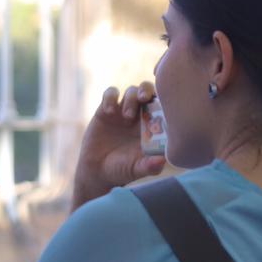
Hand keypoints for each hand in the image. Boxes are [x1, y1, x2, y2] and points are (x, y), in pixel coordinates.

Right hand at [72, 82, 166, 210]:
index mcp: (152, 126)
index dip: (164, 99)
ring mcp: (122, 111)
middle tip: (144, 98)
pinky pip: (110, 94)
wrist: (97, 171)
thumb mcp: (137, 170)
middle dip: (147, 90)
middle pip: (148, 91)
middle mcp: (139, 116)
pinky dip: (110, 97)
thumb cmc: (122, 171)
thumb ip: (150, 166)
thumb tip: (162, 161)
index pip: (162, 105)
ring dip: (131, 98)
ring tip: (127, 116)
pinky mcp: (105, 110)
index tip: (163, 104)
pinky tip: (109, 111)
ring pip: (131, 91)